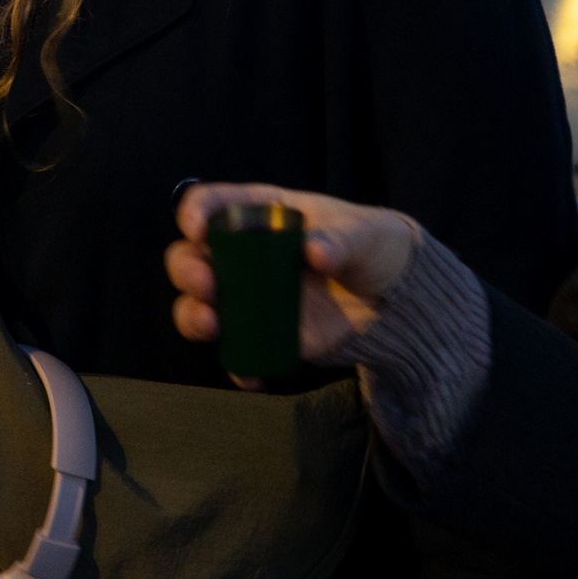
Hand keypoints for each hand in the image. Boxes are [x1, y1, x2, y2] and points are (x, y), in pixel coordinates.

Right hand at [166, 184, 419, 374]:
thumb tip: (315, 253)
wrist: (390, 299)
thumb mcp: (363, 236)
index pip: (213, 202)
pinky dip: (237, 365)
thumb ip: (341, 240)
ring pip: (198, 304)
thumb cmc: (370, 248)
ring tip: (213, 326)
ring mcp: (248, 295)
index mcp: (260, 213)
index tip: (198, 229)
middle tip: (208, 285)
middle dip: (187, 270)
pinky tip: (252, 376)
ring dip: (194, 316)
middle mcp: (242, 253)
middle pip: (191, 255)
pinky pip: (236, 351)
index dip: (196, 211)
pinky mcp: (262, 332)